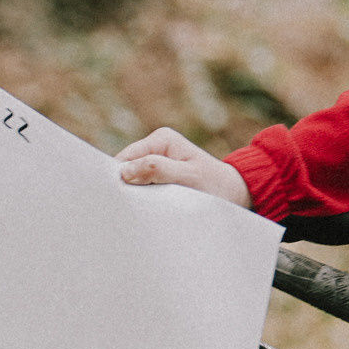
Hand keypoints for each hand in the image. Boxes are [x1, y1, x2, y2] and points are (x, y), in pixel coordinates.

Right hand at [116, 127, 250, 208]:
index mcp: (161, 139)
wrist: (233, 193)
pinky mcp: (159, 176)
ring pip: (132, 180)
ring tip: (139, 209)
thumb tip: (124, 171)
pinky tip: (145, 209)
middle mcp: (156, 147)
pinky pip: (142, 187)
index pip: (125, 158)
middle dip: (125, 187)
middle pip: (126, 169)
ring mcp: (157, 161)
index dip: (117, 178)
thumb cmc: (214, 184)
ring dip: (134, 194)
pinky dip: (142, 198)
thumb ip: (158, 170)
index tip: (115, 198)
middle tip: (126, 208)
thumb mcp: (188, 177)